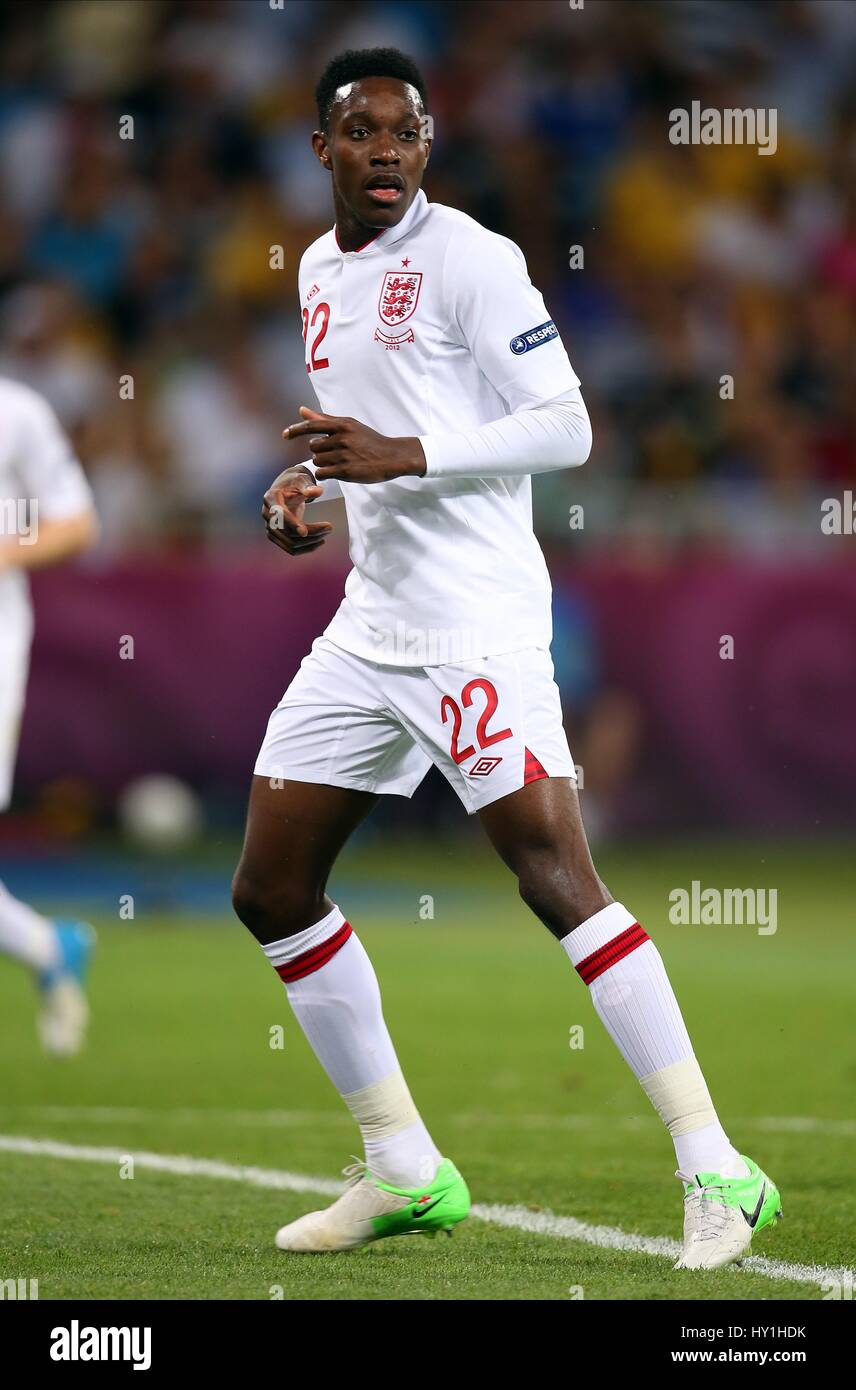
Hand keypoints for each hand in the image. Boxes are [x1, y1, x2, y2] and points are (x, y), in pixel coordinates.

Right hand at [262, 465, 332, 556]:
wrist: (286, 489)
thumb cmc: (294, 482)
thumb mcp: (301, 480)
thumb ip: (308, 486)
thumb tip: (318, 491)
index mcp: (270, 498)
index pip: (278, 515)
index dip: (291, 524)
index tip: (305, 532)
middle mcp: (267, 514)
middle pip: (286, 532)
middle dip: (309, 532)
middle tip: (329, 527)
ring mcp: (270, 527)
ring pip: (290, 543)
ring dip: (310, 542)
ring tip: (327, 533)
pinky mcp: (277, 536)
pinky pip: (291, 548)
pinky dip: (306, 548)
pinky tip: (320, 541)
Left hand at [283, 407, 425, 483]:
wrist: (392, 456)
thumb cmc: (369, 440)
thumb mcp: (349, 425)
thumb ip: (323, 419)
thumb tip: (301, 410)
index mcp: (342, 425)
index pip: (312, 425)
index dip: (295, 430)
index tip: (285, 435)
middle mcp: (341, 438)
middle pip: (313, 447)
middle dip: (320, 452)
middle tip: (336, 453)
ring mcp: (343, 455)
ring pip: (317, 461)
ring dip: (324, 463)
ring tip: (340, 462)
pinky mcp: (346, 471)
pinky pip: (322, 473)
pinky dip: (326, 474)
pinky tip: (337, 472)